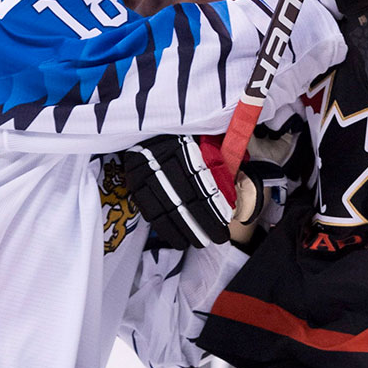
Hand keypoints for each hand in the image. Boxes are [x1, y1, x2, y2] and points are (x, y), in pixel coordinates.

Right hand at [123, 135, 232, 249]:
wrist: (148, 125)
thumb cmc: (186, 134)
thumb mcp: (204, 138)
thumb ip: (218, 159)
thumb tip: (234, 188)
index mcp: (181, 144)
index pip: (199, 182)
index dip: (213, 205)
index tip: (226, 221)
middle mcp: (160, 158)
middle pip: (183, 198)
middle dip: (202, 223)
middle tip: (217, 238)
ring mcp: (143, 171)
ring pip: (165, 209)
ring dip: (184, 231)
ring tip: (199, 242)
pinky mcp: (133, 182)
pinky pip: (148, 212)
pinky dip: (165, 229)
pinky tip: (177, 239)